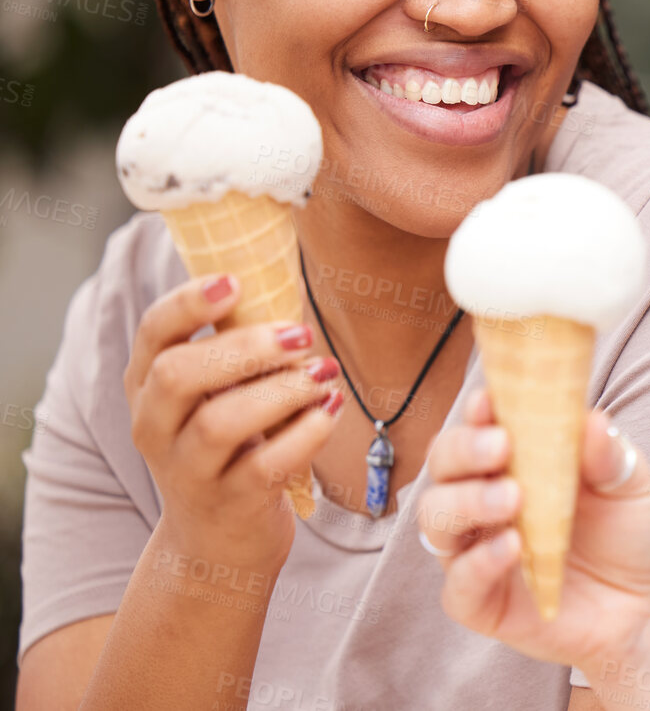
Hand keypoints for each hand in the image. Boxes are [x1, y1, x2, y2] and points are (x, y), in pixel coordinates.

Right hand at [123, 273, 344, 567]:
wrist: (217, 540)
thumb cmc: (229, 445)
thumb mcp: (216, 394)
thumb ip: (236, 347)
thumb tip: (285, 279)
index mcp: (149, 385)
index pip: (153, 333)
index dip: (188, 302)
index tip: (235, 281)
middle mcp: (155, 427)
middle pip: (178, 375)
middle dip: (243, 347)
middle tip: (300, 334)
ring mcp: (188, 471)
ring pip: (218, 423)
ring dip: (280, 391)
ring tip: (323, 372)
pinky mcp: (229, 504)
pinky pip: (263, 467)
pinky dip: (304, 435)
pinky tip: (330, 411)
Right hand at [418, 390, 649, 669]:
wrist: (647, 606)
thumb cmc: (630, 533)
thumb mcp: (629, 483)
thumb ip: (606, 452)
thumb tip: (591, 417)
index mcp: (516, 460)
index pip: (479, 425)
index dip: (477, 409)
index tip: (490, 399)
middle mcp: (485, 499)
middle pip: (443, 465)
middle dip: (463, 450)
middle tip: (501, 449)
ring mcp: (477, 550)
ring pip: (435, 518)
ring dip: (466, 501)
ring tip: (512, 500)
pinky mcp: (480, 602)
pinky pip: (457, 584)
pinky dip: (477, 563)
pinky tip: (510, 548)